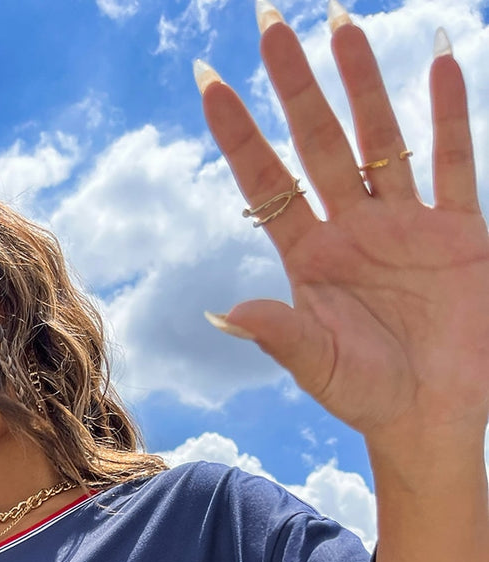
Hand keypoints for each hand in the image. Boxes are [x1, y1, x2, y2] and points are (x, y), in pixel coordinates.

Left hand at [198, 7, 488, 448]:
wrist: (433, 418)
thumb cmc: (368, 398)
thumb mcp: (319, 367)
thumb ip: (279, 334)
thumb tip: (224, 313)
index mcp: (310, 258)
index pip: (266, 181)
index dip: (238, 132)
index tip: (208, 81)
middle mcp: (351, 229)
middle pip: (317, 140)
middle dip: (296, 82)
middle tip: (271, 18)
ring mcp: (404, 224)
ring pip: (379, 137)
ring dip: (362, 82)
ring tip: (342, 23)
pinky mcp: (457, 231)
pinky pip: (453, 161)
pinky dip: (449, 114)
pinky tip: (440, 62)